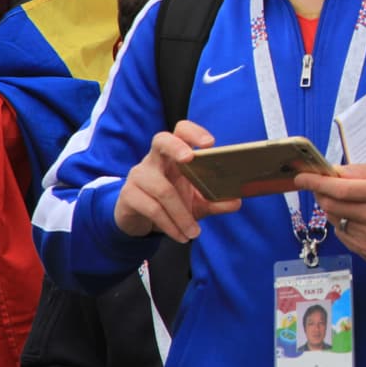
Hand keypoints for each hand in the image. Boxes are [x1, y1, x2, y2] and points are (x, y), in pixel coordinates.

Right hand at [113, 121, 240, 241]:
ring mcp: (139, 175)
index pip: (181, 130)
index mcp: (175, 154)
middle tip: (190, 158)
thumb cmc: (173, 203)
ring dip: (181, 214)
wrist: (140, 222)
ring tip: (194, 233)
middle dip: (176, 147)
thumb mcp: (197, 202)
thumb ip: (216, 201)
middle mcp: (155, 159)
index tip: (210, 143)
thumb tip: (237, 201)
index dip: (193, 132)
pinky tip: (181, 236)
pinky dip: (170, 225)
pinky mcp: (128, 195)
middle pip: (161, 140)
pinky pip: (152, 208)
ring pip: (163, 190)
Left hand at [295, 161, 365, 262]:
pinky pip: (343, 236)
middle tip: (319, 188)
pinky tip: (357, 219)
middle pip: (332, 206)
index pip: (340, 189)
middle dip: (320, 194)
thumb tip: (330, 172)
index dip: (316, 183)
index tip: (301, 178)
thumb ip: (357, 170)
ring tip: (348, 203)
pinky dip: (344, 225)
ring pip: (336, 221)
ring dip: (334, 210)